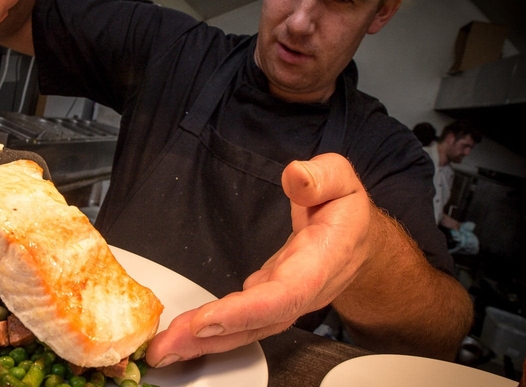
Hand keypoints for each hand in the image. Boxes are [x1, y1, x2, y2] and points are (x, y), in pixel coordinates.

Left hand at [145, 153, 375, 366]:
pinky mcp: (268, 301)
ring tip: (166, 349)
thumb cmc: (345, 209)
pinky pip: (241, 321)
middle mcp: (302, 291)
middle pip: (258, 322)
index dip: (246, 311)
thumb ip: (323, 176)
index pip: (285, 294)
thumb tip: (297, 176)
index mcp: (321, 261)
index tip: (207, 319)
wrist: (359, 238)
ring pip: (247, 329)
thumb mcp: (342, 180)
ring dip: (204, 342)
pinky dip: (210, 332)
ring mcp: (284, 300)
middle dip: (211, 337)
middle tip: (166, 348)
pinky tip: (183, 336)